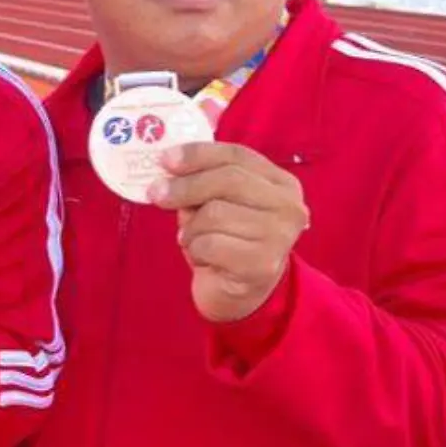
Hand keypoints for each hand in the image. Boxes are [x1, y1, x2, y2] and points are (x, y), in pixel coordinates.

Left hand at [152, 143, 308, 322]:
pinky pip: (210, 244)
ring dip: (190, 227)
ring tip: (191, 238)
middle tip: (156, 194)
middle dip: (185, 186)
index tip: (164, 159)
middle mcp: (289, 207)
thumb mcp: (214, 201)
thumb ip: (200, 179)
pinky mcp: (263, 265)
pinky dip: (195, 250)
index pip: (237, 155)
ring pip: (215, 214)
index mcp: (281, 183)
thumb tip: (167, 162)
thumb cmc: (225, 239)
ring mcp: (280, 237)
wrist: (239, 292)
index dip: (198, 154)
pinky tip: (203, 258)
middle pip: (228, 180)